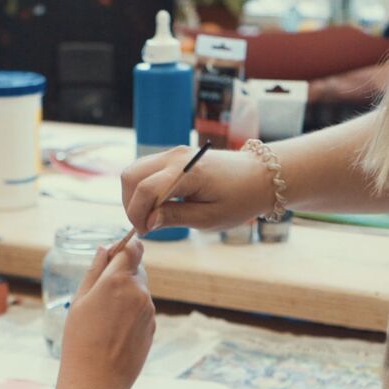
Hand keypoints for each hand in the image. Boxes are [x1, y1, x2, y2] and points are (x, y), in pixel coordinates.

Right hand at [56, 241, 154, 388]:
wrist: (96, 381)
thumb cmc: (80, 340)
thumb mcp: (79, 301)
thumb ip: (94, 272)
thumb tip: (104, 250)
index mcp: (118, 280)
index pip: (132, 249)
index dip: (124, 247)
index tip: (113, 252)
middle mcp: (139, 292)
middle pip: (136, 269)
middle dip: (122, 273)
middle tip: (99, 292)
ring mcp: (149, 311)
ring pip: (139, 291)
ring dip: (125, 294)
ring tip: (103, 318)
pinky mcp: (153, 327)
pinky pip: (142, 310)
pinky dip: (130, 313)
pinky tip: (113, 331)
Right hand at [121, 146, 274, 232]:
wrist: (261, 176)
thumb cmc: (240, 199)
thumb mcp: (210, 217)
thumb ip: (175, 217)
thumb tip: (148, 221)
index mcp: (187, 172)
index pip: (145, 189)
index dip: (138, 214)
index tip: (146, 232)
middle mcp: (175, 157)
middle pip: (131, 175)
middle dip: (131, 204)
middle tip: (146, 225)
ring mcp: (173, 153)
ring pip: (134, 171)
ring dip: (134, 196)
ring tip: (151, 216)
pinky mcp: (173, 157)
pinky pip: (145, 170)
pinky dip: (142, 189)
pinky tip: (156, 205)